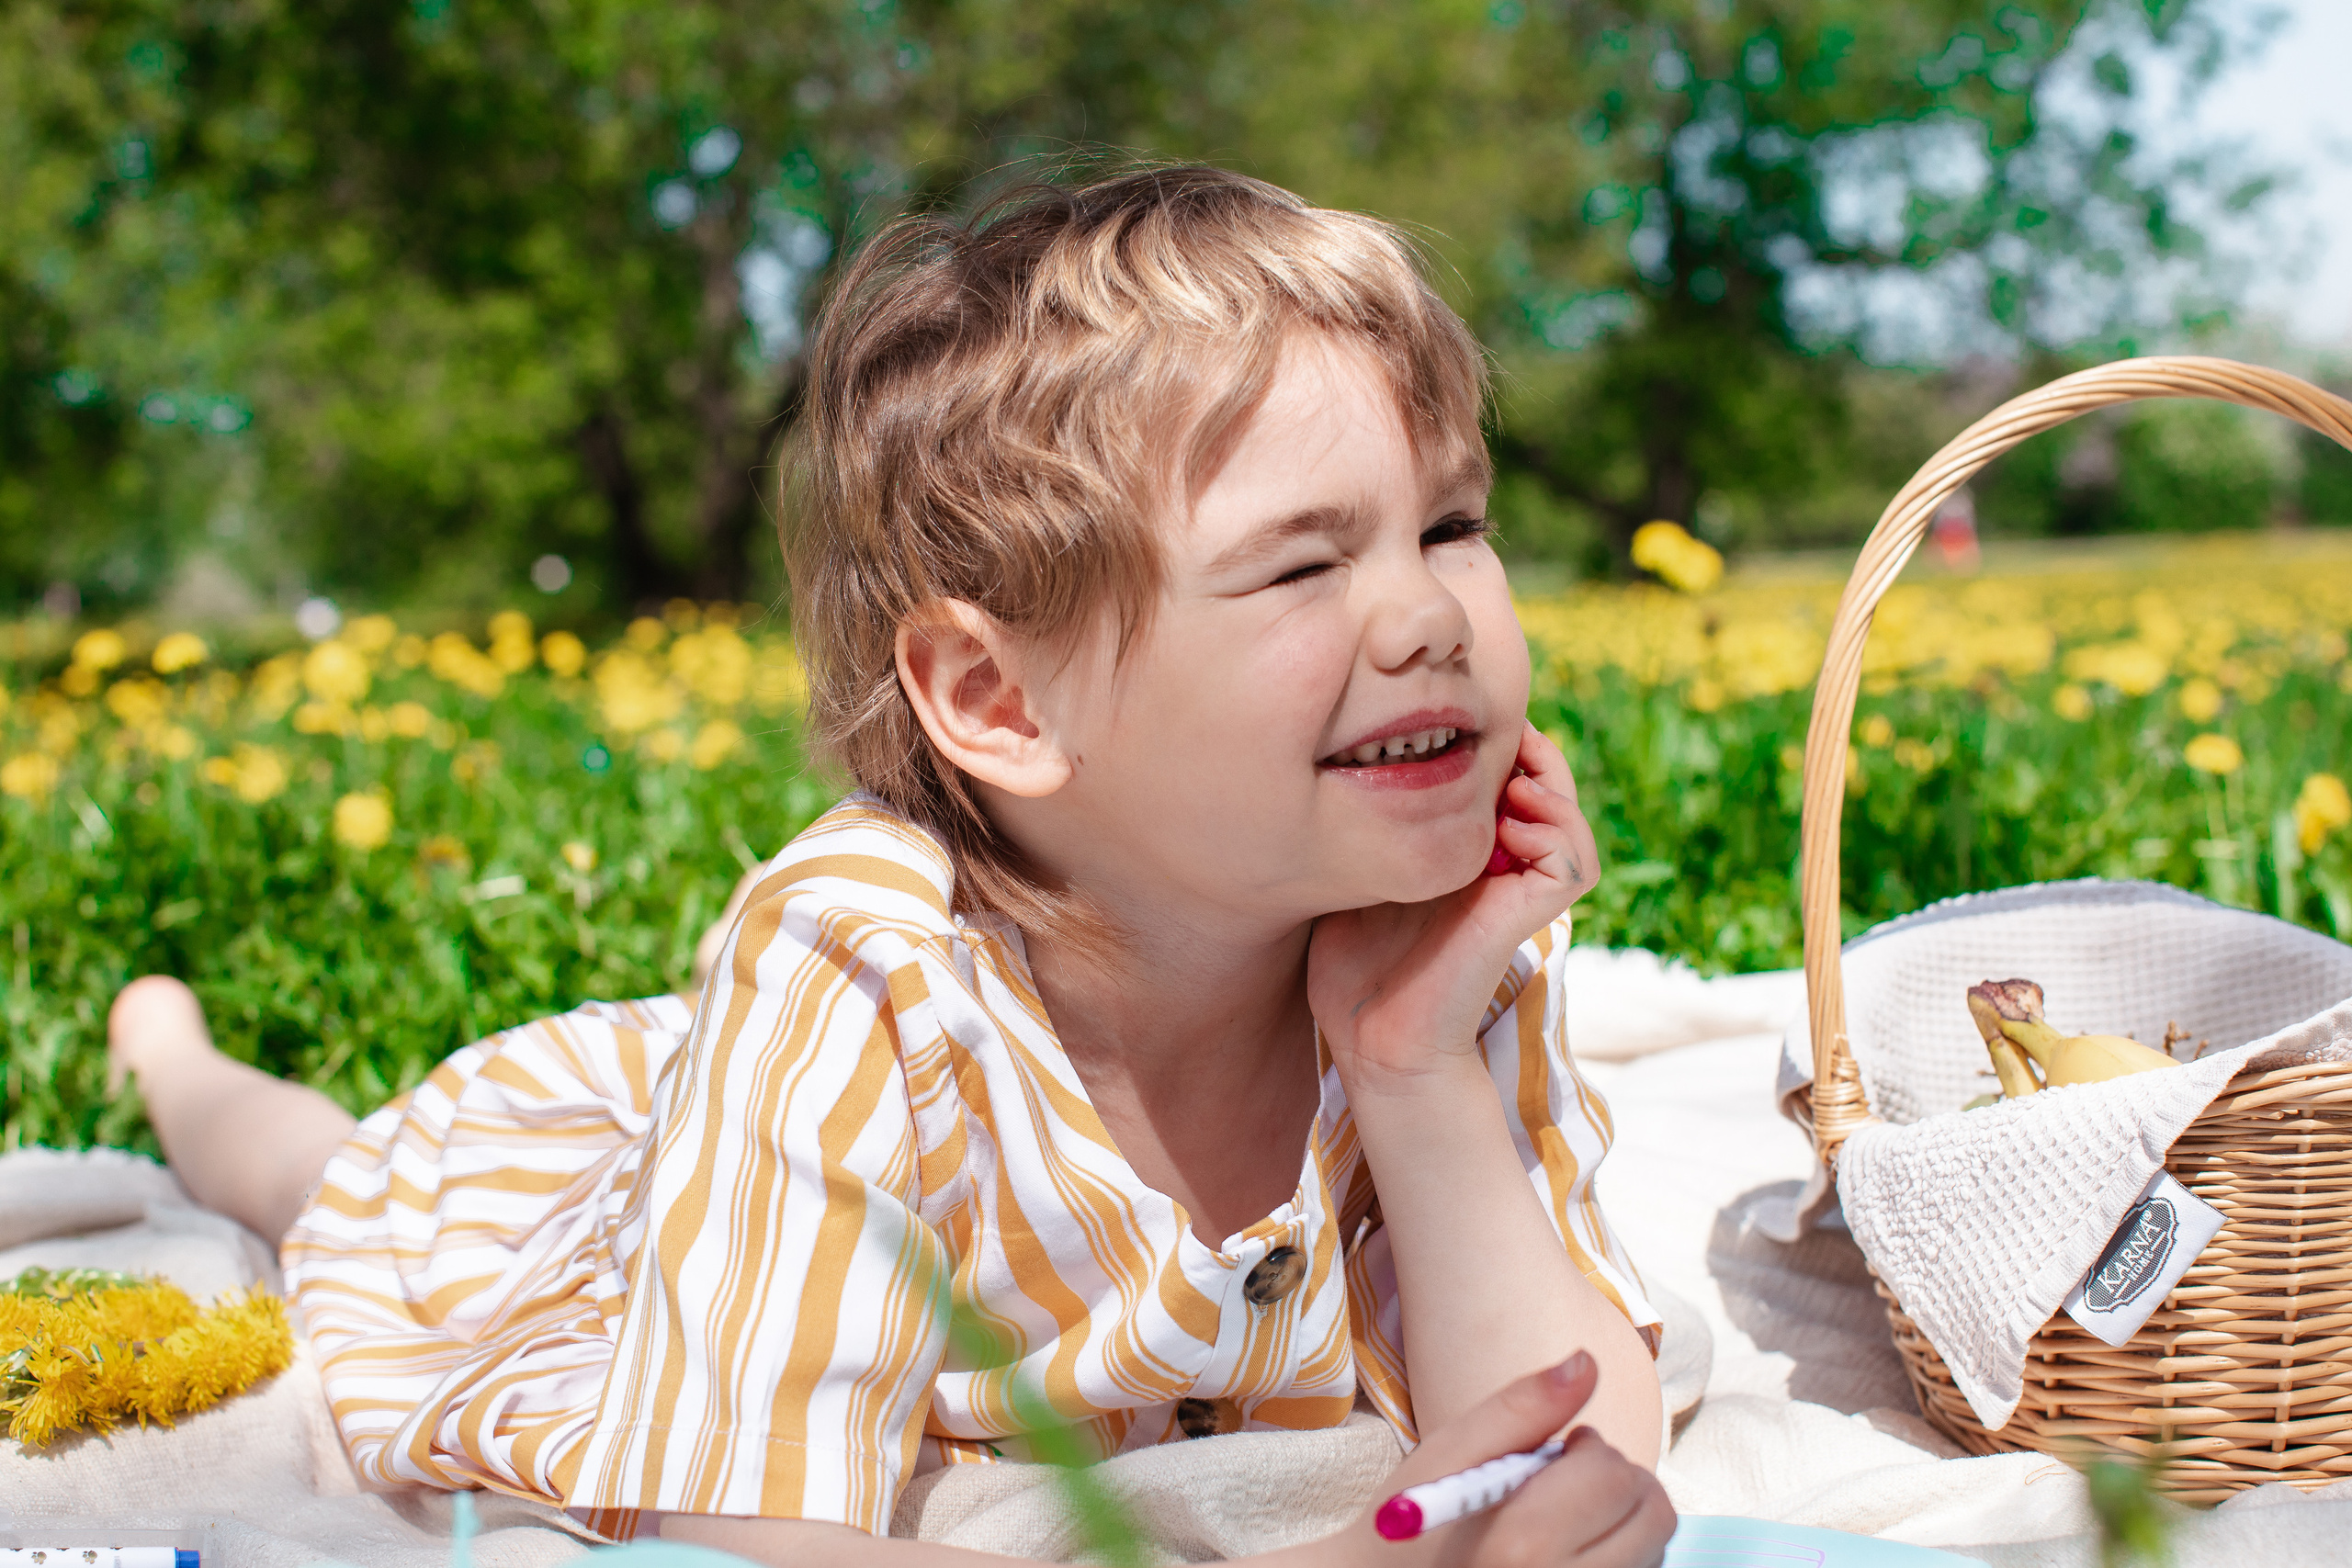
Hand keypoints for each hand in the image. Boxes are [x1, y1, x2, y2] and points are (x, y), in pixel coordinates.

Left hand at [1308, 723, 1599, 1093]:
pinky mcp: (1528, 917)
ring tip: (1507, 776)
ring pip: (1567, 818)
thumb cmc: (1352, 970)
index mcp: (1463, 855)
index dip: (1489, 744)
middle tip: (1489, 733)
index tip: (1444, 726)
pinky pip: (1571, 862)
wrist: (1373, 1042)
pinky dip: (1553, 831)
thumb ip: (1359, 829)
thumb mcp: (1348, 876)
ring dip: (1547, 782)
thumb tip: (1338, 765)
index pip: (1502, 780)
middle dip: (1525, 749)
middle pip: (1545, 786)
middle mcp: (1500, 869)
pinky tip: (1507, 825)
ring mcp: (1518, 893)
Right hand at [1356, 1352, 1672, 1567]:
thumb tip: (1587, 1362)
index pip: (1612, 1476)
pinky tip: (1572, 1548)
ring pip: (1654, 1550)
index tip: (1557, 1451)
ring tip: (1564, 1517)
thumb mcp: (1449, 1455)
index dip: (1588, 1449)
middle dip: (1617, 1483)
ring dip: (1624, 1520)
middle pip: (1653, 1518)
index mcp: (1523, 1548)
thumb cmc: (1407, 1529)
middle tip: (1566, 1482)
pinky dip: (1621, 1554)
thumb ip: (1521, 1407)